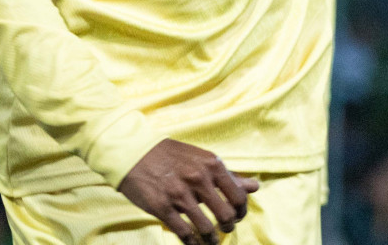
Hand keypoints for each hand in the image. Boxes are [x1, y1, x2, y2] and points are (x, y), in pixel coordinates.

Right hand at [118, 139, 258, 243]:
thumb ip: (228, 174)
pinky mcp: (162, 207)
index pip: (239, 196)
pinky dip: (193, 244)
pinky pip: (184, 234)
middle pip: (226, 215)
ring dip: (212, 239)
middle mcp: (198, 178)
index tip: (237, 215)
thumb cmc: (169, 155)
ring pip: (207, 229)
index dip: (241, 211)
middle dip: (228, 226)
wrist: (132, 152)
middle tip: (225, 228)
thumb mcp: (201, 159)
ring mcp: (179, 194)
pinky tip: (195, 244)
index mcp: (211, 164)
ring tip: (211, 240)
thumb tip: (255, 186)